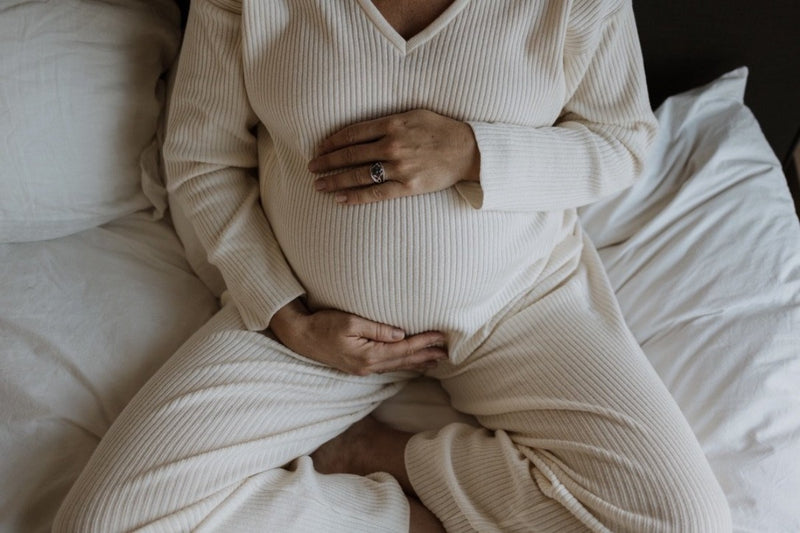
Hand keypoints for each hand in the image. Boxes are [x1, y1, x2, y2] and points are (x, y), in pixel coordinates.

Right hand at [269, 299, 447, 375]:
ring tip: (437, 360)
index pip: (403, 349)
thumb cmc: (323, 325)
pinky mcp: (359, 366)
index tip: (441, 336)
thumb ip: (377, 329)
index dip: (424, 342)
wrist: (301, 337)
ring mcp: (363, 369)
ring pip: (398, 366)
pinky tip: (412, 363)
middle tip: (449, 353)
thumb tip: (401, 334)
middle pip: (404, 361)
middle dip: (427, 355)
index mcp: (368, 356)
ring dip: (418, 362)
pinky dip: (404, 364)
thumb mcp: (350, 322)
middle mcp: (368, 366)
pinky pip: (388, 366)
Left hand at [308, 109, 479, 204]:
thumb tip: (361, 129)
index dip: (332, 142)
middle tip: (311, 168)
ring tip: (318, 185)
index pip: (352, 133)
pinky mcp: (407, 186)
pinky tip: (340, 199)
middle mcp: (392, 145)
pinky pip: (375, 193)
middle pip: (350, 155)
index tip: (319, 149)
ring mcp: (399, 167)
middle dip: (326, 162)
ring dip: (334, 181)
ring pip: (358, 175)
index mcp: (392, 124)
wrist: (468, 150)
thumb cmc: (440, 130)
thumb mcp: (413, 114)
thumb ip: (388, 121)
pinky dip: (355, 197)